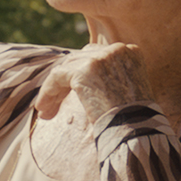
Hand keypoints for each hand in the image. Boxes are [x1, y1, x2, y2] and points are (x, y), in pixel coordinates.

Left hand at [35, 41, 153, 128]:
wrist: (137, 131)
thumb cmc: (134, 121)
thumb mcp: (127, 91)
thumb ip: (110, 78)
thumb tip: (85, 81)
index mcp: (130, 52)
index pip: (96, 56)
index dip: (80, 74)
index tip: (69, 94)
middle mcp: (117, 49)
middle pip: (80, 59)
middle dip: (65, 82)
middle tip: (54, 105)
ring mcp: (101, 57)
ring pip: (67, 67)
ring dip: (54, 90)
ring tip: (46, 112)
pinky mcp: (85, 69)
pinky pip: (58, 76)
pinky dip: (48, 92)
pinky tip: (43, 109)